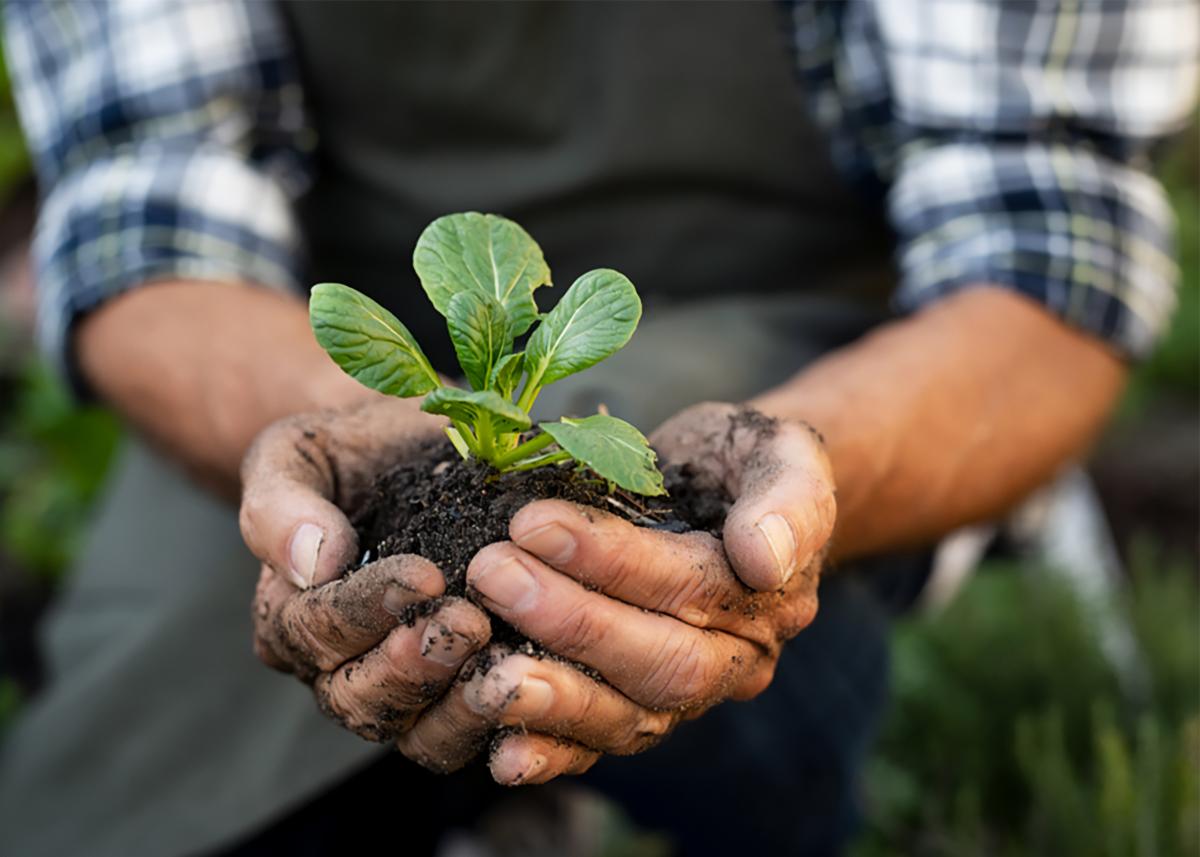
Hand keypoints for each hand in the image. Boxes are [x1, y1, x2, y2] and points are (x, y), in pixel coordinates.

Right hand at [238, 399, 492, 739]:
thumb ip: (283, 504)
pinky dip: (502, 722)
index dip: (367, 608)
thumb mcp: (299, 454)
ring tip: (504, 663)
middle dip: (413, 666)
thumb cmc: (350, 451)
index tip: (423, 575)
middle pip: (359, 697)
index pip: (316, 629)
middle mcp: (335, 668)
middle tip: (467, 624)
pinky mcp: (457, 699)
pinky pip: (471, 734)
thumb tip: (313, 561)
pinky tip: (540, 687)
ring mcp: (399, 691)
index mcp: (290, 614)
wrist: (411, 453)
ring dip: (459, 706)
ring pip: (416, 733)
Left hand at [398, 402, 834, 783]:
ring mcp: (689, 694)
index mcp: (774, 597)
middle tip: (491, 573)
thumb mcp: (783, 453)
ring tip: (483, 669)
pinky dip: (553, 754)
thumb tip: (765, 560)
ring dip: (554, 697)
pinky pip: (603, 744)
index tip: (533, 521)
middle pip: (659, 663)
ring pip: (630, 717)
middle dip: (570, 623)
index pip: (691, 587)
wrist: (730, 491)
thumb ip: (789, 499)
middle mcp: (738, 660)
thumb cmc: (746, 461)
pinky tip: (502, 753)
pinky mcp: (643, 708)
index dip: (611, 560)